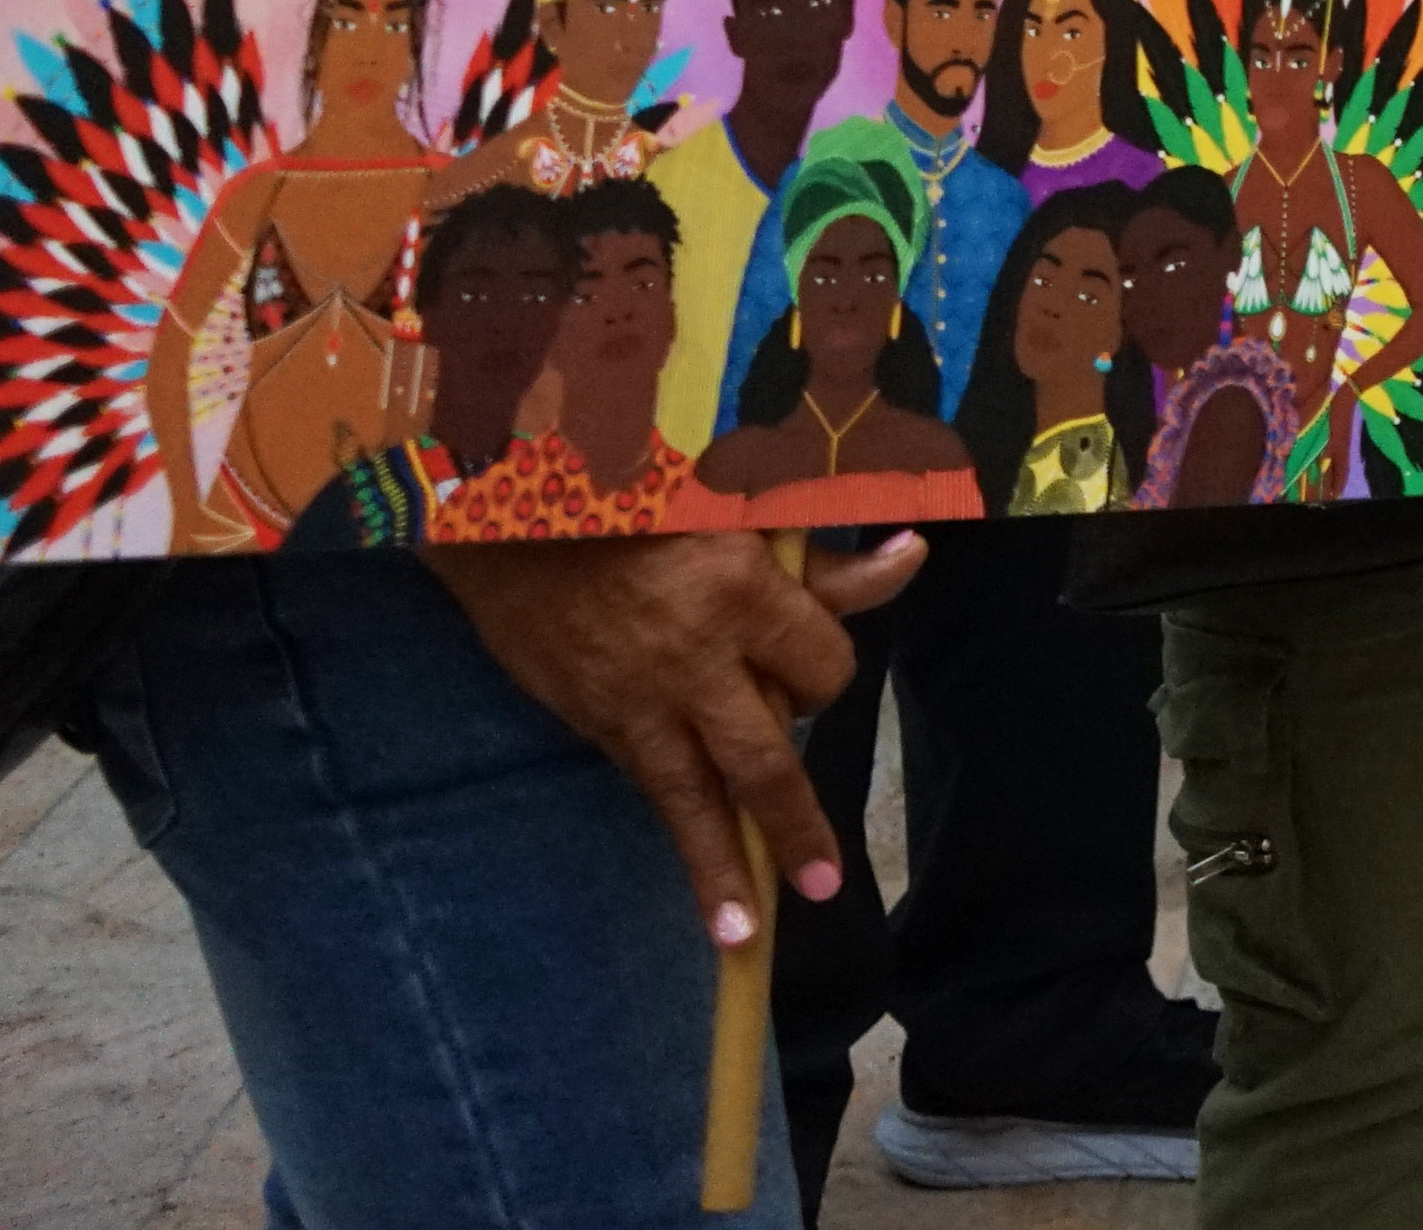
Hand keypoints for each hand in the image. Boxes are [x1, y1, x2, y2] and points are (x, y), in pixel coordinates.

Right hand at [432, 527, 927, 944]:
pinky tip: (685, 858)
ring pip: (687, 797)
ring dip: (714, 867)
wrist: (510, 504)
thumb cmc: (647, 490)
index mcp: (740, 592)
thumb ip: (823, 559)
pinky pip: (641, 773)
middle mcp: (690, 661)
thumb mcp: (743, 508)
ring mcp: (631, 698)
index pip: (822, 667)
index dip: (830, 671)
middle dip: (794, 829)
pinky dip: (666, 819)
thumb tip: (912, 558)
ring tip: (737, 932)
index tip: (819, 664)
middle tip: (823, 887)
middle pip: (760, 761)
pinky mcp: (585, 715)